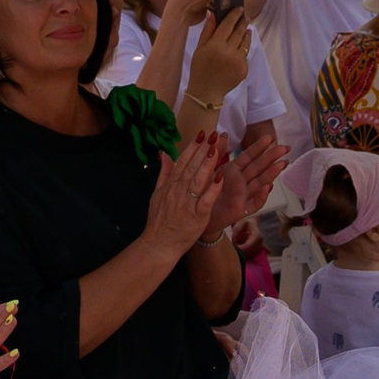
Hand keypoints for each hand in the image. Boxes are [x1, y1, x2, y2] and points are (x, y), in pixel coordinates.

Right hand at [142, 133, 226, 255]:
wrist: (159, 244)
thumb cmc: (160, 219)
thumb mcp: (157, 193)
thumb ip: (164, 172)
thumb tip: (164, 152)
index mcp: (171, 185)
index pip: (183, 161)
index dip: (193, 147)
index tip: (203, 134)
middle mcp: (178, 191)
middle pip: (192, 167)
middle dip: (203, 150)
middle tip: (214, 135)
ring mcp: (187, 203)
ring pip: (198, 180)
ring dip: (207, 164)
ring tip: (216, 149)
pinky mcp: (196, 216)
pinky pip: (205, 201)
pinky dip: (212, 190)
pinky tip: (220, 179)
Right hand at [186, 8, 250, 104]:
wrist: (206, 92)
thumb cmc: (200, 68)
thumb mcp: (199, 48)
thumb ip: (208, 30)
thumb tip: (213, 13)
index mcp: (216, 45)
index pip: (228, 25)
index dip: (234, 15)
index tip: (240, 8)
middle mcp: (229, 52)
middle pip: (239, 32)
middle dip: (243, 23)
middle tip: (245, 17)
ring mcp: (238, 61)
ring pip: (245, 43)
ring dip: (246, 35)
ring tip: (246, 30)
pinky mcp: (244, 69)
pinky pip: (244, 56)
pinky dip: (242, 51)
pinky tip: (238, 50)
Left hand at [203, 133, 284, 237]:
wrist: (196, 215)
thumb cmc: (204, 192)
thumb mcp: (208, 169)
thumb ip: (217, 152)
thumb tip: (223, 134)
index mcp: (233, 170)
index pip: (249, 156)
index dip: (260, 146)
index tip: (271, 137)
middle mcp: (241, 182)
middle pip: (259, 167)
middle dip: (272, 157)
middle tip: (285, 147)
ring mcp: (243, 195)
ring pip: (260, 182)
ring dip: (272, 173)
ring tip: (283, 163)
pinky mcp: (241, 210)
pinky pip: (254, 204)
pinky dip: (261, 196)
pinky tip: (268, 187)